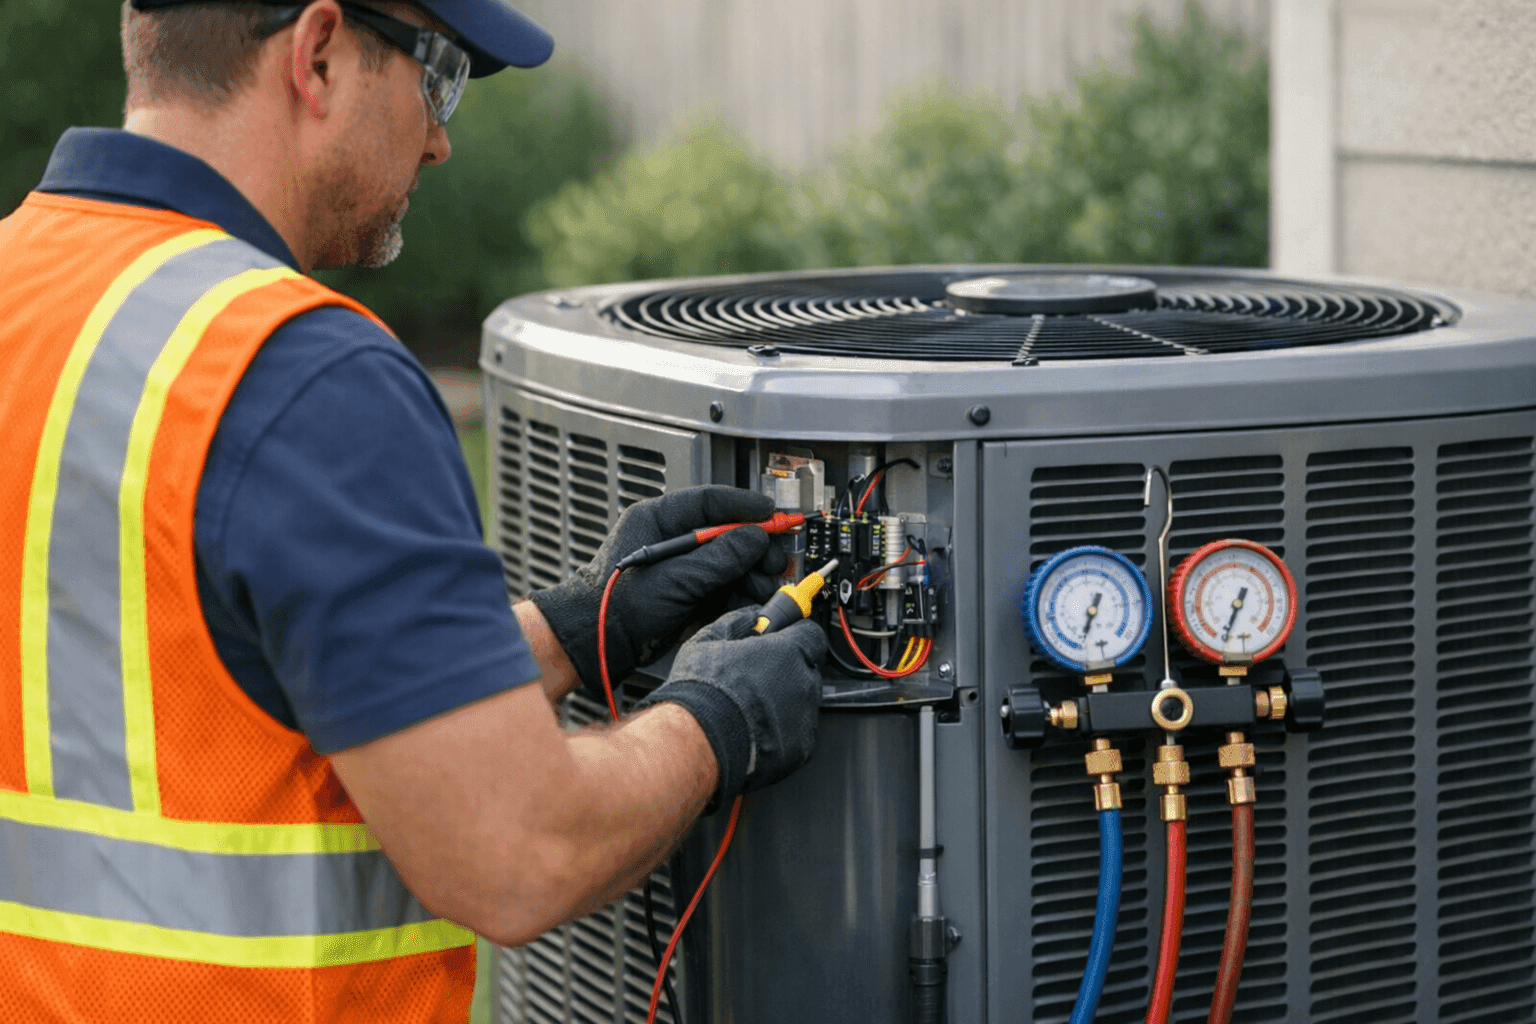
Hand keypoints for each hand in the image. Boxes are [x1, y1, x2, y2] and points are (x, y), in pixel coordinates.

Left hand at [528, 486, 787, 695]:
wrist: (601, 643)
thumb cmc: (616, 604)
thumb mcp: (674, 578)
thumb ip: (718, 558)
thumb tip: (755, 540)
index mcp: (659, 521)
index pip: (709, 502)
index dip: (743, 506)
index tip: (771, 512)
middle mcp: (674, 542)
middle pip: (726, 533)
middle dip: (755, 546)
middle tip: (776, 556)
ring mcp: (683, 569)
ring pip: (729, 563)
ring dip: (752, 573)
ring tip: (767, 583)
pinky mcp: (689, 594)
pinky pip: (724, 587)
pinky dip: (742, 593)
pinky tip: (755, 598)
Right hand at [638, 607, 827, 809]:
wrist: (697, 742)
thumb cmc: (702, 693)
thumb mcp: (708, 641)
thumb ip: (736, 622)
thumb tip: (749, 615)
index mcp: (788, 652)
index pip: (812, 635)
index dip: (797, 637)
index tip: (785, 641)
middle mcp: (803, 683)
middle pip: (809, 669)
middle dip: (789, 671)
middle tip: (759, 677)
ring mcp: (805, 717)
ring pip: (804, 702)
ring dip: (787, 701)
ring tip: (752, 707)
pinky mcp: (801, 747)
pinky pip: (799, 732)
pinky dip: (783, 730)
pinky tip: (756, 728)